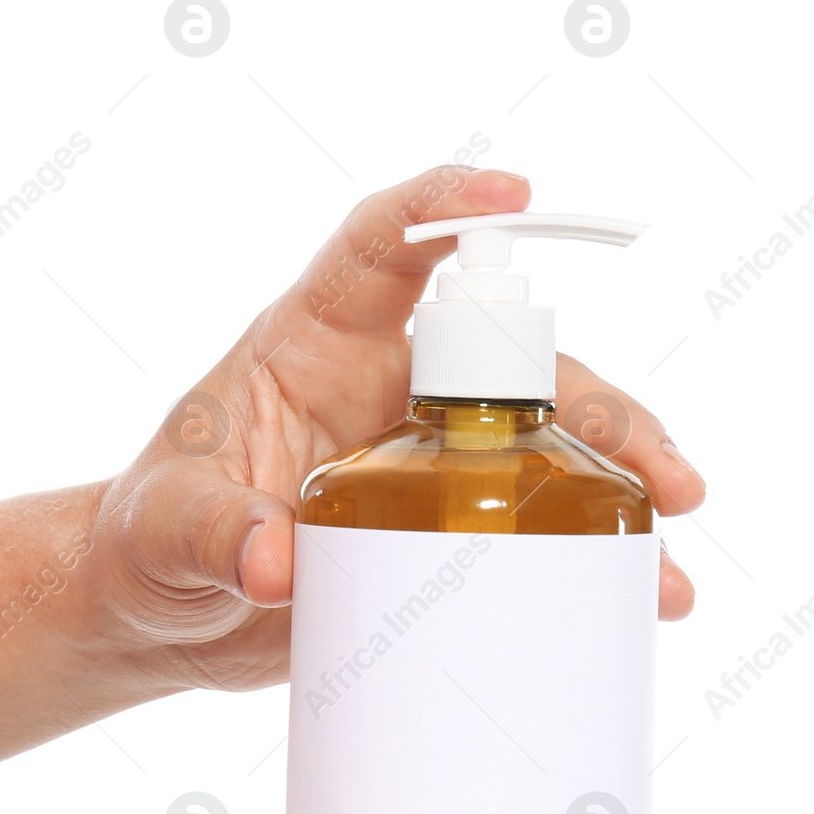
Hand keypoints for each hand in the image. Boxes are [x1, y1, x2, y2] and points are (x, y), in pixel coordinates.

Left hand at [90, 166, 705, 690]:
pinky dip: (588, 557)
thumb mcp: (164, 532)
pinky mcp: (440, 530)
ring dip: (618, 492)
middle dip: (601, 412)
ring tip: (664, 573)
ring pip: (546, 446)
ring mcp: (424, 461)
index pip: (384, 249)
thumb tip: (276, 566)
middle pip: (512, 368)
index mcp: (314, 344)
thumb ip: (211, 534)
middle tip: (663, 480)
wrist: (165, 616)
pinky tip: (643, 598)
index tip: (515, 196)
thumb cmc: (149, 544)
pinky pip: (530, 526)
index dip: (446, 205)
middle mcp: (387, 387)